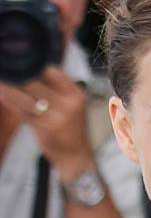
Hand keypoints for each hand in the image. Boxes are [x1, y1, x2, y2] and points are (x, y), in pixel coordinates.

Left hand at [0, 67, 93, 181]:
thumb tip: (34, 67)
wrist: (76, 156)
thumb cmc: (71, 128)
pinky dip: (11, 101)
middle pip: (37, 83)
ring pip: (27, 97)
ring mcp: (56, 118)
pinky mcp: (44, 129)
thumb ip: (57, 87)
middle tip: (7, 67)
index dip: (36, 65)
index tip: (22, 61)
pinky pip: (23, 112)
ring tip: (2, 80)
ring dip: (11, 88)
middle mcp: (67, 105)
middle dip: (20, 75)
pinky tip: (3, 94)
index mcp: (75, 94)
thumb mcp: (72, 104)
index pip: (53, 71)